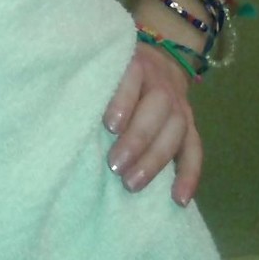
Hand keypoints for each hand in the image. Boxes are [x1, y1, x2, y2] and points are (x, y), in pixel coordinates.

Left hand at [102, 41, 201, 206]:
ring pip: (176, 131)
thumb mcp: (104, 64)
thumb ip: (92, 82)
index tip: (110, 125)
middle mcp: (162, 83)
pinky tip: (179, 199)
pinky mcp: (190, 126)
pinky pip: (194, 150)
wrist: (159, 60)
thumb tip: (63, 108)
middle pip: (158, 108)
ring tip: (132, 184)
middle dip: (138, 139)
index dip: (124, 101)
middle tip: (115, 166)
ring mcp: (180, 106)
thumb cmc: (117, 68)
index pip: (133, 78)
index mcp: (137, 64)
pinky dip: (189, 175)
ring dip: (155, 160)